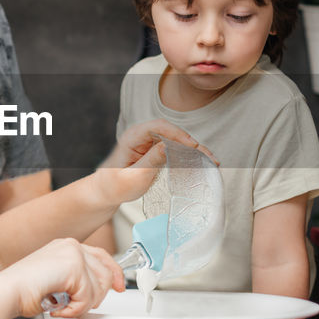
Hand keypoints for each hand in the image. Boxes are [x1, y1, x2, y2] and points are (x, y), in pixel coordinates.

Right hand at [3, 238, 123, 316]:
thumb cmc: (23, 290)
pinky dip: (75, 310)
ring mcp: (74, 254)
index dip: (113, 272)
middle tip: (75, 307)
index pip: (101, 255)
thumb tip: (95, 291)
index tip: (119, 287)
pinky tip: (58, 309)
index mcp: (66, 246)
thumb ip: (75, 279)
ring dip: (82, 305)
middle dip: (95, 297)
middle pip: (105, 274)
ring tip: (63, 308)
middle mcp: (72, 246)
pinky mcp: (74, 267)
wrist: (7, 292)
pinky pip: (88, 297)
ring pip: (99, 287)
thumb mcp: (55, 280)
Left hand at [94, 119, 216, 204]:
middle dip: (192, 144)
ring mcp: (151, 142)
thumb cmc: (116, 185)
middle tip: (210, 158)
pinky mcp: (157, 150)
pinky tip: (202, 163)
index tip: (193, 146)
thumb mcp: (133, 177)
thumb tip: (168, 146)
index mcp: (133, 137)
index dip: (178, 134)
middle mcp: (143, 135)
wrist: (107, 191)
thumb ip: (150, 161)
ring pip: (177, 140)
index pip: (159, 127)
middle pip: (172, 132)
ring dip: (194, 150)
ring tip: (211, 161)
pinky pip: (176, 149)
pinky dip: (189, 156)